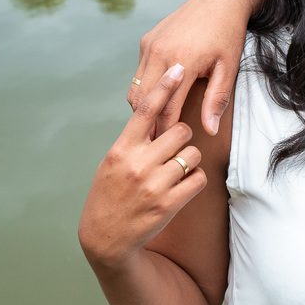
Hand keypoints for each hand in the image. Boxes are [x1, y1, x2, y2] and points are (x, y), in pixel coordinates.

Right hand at [81, 64, 206, 270]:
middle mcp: (137, 164)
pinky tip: (182, 186)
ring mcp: (153, 185)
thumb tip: (153, 114)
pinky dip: (195, 180)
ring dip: (190, 160)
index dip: (163, 86)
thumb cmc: (109, 193)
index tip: (176, 66)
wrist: (105, 237)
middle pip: (179, 131)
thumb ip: (133, 141)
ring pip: (192, 155)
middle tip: (173, 149)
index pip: (144, 110)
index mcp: (121, 149)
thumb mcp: (112, 162)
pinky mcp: (169, 204)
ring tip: (175, 171)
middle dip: (182, 137)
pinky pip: (199, 179)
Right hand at [127, 0, 259, 136]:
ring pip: (136, 90)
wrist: (220, 0)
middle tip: (157, 146)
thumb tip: (209, 130)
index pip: (167, 109)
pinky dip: (145, 91)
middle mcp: (159, 52)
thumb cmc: (228, 34)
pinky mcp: (146, 41)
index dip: (167, 132)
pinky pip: (138, 74)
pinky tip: (158, 102)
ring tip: (156, 127)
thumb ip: (216, 100)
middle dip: (150, 125)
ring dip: (145, 109)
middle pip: (144, 103)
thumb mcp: (228, 68)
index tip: (169, 150)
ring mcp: (149, 45)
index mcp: (182, 61)